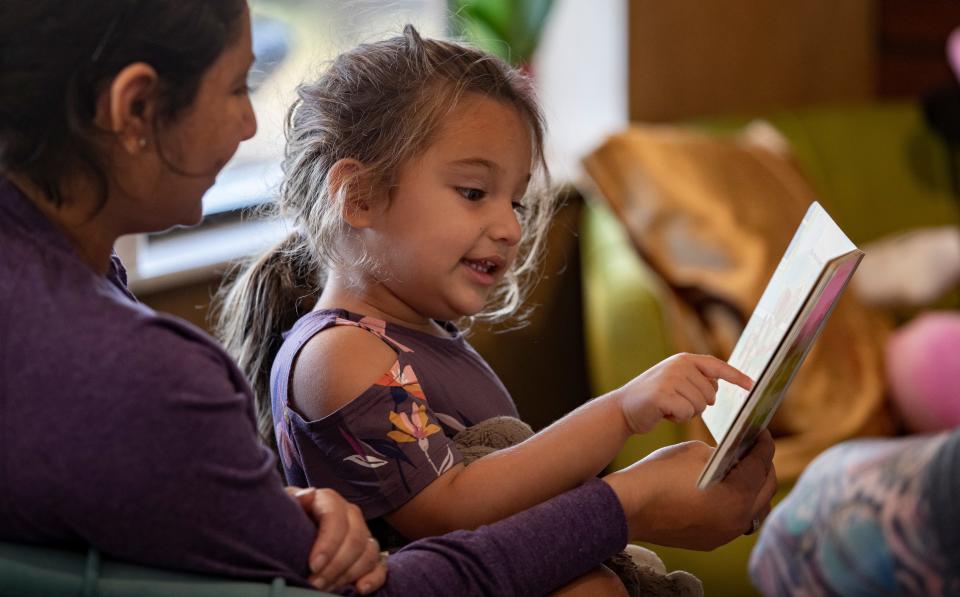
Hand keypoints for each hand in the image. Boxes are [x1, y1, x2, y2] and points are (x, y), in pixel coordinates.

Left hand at [286, 487, 386, 593]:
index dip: (328, 543)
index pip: (336, 518)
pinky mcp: (369, 552)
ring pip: (368, 554)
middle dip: (335, 566)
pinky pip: (380, 566)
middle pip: (355, 540)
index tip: (312, 566)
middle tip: (315, 584)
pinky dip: (374, 578)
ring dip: (348, 575)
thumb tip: (309, 495)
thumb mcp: (284, 505)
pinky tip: (360, 589)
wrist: (292, 528)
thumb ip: (295, 500)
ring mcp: (363, 533)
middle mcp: (350, 515)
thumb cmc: (287, 519)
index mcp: (329, 501)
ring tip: (327, 589)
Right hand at [603, 431, 776, 550]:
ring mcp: (724, 534)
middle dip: (764, 466)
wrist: (627, 507)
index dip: (764, 444)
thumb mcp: (694, 451)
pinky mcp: (710, 541)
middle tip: (755, 449)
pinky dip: (736, 504)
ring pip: (754, 510)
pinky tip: (726, 491)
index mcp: (736, 494)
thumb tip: (734, 456)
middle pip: (765, 489)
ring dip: (754, 489)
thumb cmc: (658, 474)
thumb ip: (721, 453)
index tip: (762, 432)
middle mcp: (737, 519)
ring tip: (745, 471)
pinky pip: (735, 521)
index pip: (761, 464)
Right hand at [614, 353, 752, 433]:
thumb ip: (696, 380)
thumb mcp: (676, 382)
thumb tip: (719, 387)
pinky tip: (663, 413)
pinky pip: (686, 413)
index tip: (753, 385)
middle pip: (711, 394)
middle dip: (697, 405)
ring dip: (687, 412)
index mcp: (684, 360)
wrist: (622, 409)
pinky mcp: (662, 395)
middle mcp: (679, 365)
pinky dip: (677, 418)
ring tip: (668, 407)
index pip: (717, 367)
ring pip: (700, 405)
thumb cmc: (654, 399)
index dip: (737, 377)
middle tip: (676, 403)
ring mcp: (670, 378)